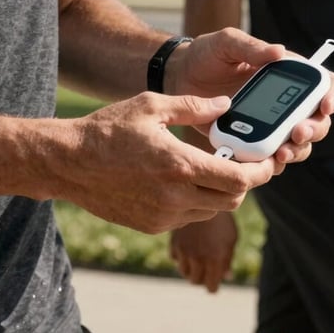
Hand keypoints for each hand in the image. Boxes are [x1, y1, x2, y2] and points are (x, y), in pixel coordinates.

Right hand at [55, 93, 279, 233]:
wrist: (67, 163)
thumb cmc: (108, 129)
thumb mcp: (151, 106)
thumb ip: (193, 107)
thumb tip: (226, 107)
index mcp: (180, 165)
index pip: (239, 180)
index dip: (259, 172)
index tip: (266, 161)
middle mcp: (175, 197)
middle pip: (232, 200)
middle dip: (242, 182)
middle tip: (239, 162)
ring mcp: (163, 216)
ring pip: (211, 211)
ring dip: (219, 193)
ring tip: (208, 169)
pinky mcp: (152, 226)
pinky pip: (188, 217)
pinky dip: (195, 202)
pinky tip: (180, 181)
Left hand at [168, 28, 333, 162]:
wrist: (178, 78)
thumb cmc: (206, 54)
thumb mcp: (227, 42)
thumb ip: (251, 47)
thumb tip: (279, 52)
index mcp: (288, 74)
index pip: (325, 84)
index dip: (333, 96)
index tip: (325, 106)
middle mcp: (286, 102)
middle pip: (318, 121)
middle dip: (313, 130)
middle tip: (297, 133)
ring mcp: (271, 125)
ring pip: (298, 145)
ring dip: (296, 152)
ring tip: (280, 153)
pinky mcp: (253, 142)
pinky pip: (270, 159)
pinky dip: (270, 164)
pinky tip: (260, 163)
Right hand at [171, 213, 238, 292]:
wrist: (206, 197)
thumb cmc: (223, 220)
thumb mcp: (231, 239)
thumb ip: (227, 260)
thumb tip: (227, 277)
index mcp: (215, 260)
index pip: (211, 287)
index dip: (213, 285)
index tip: (214, 281)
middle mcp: (197, 258)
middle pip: (195, 281)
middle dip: (202, 277)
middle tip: (207, 270)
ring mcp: (184, 251)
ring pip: (184, 272)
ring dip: (190, 268)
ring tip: (197, 258)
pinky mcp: (174, 242)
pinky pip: (175, 258)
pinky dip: (181, 256)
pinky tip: (188, 247)